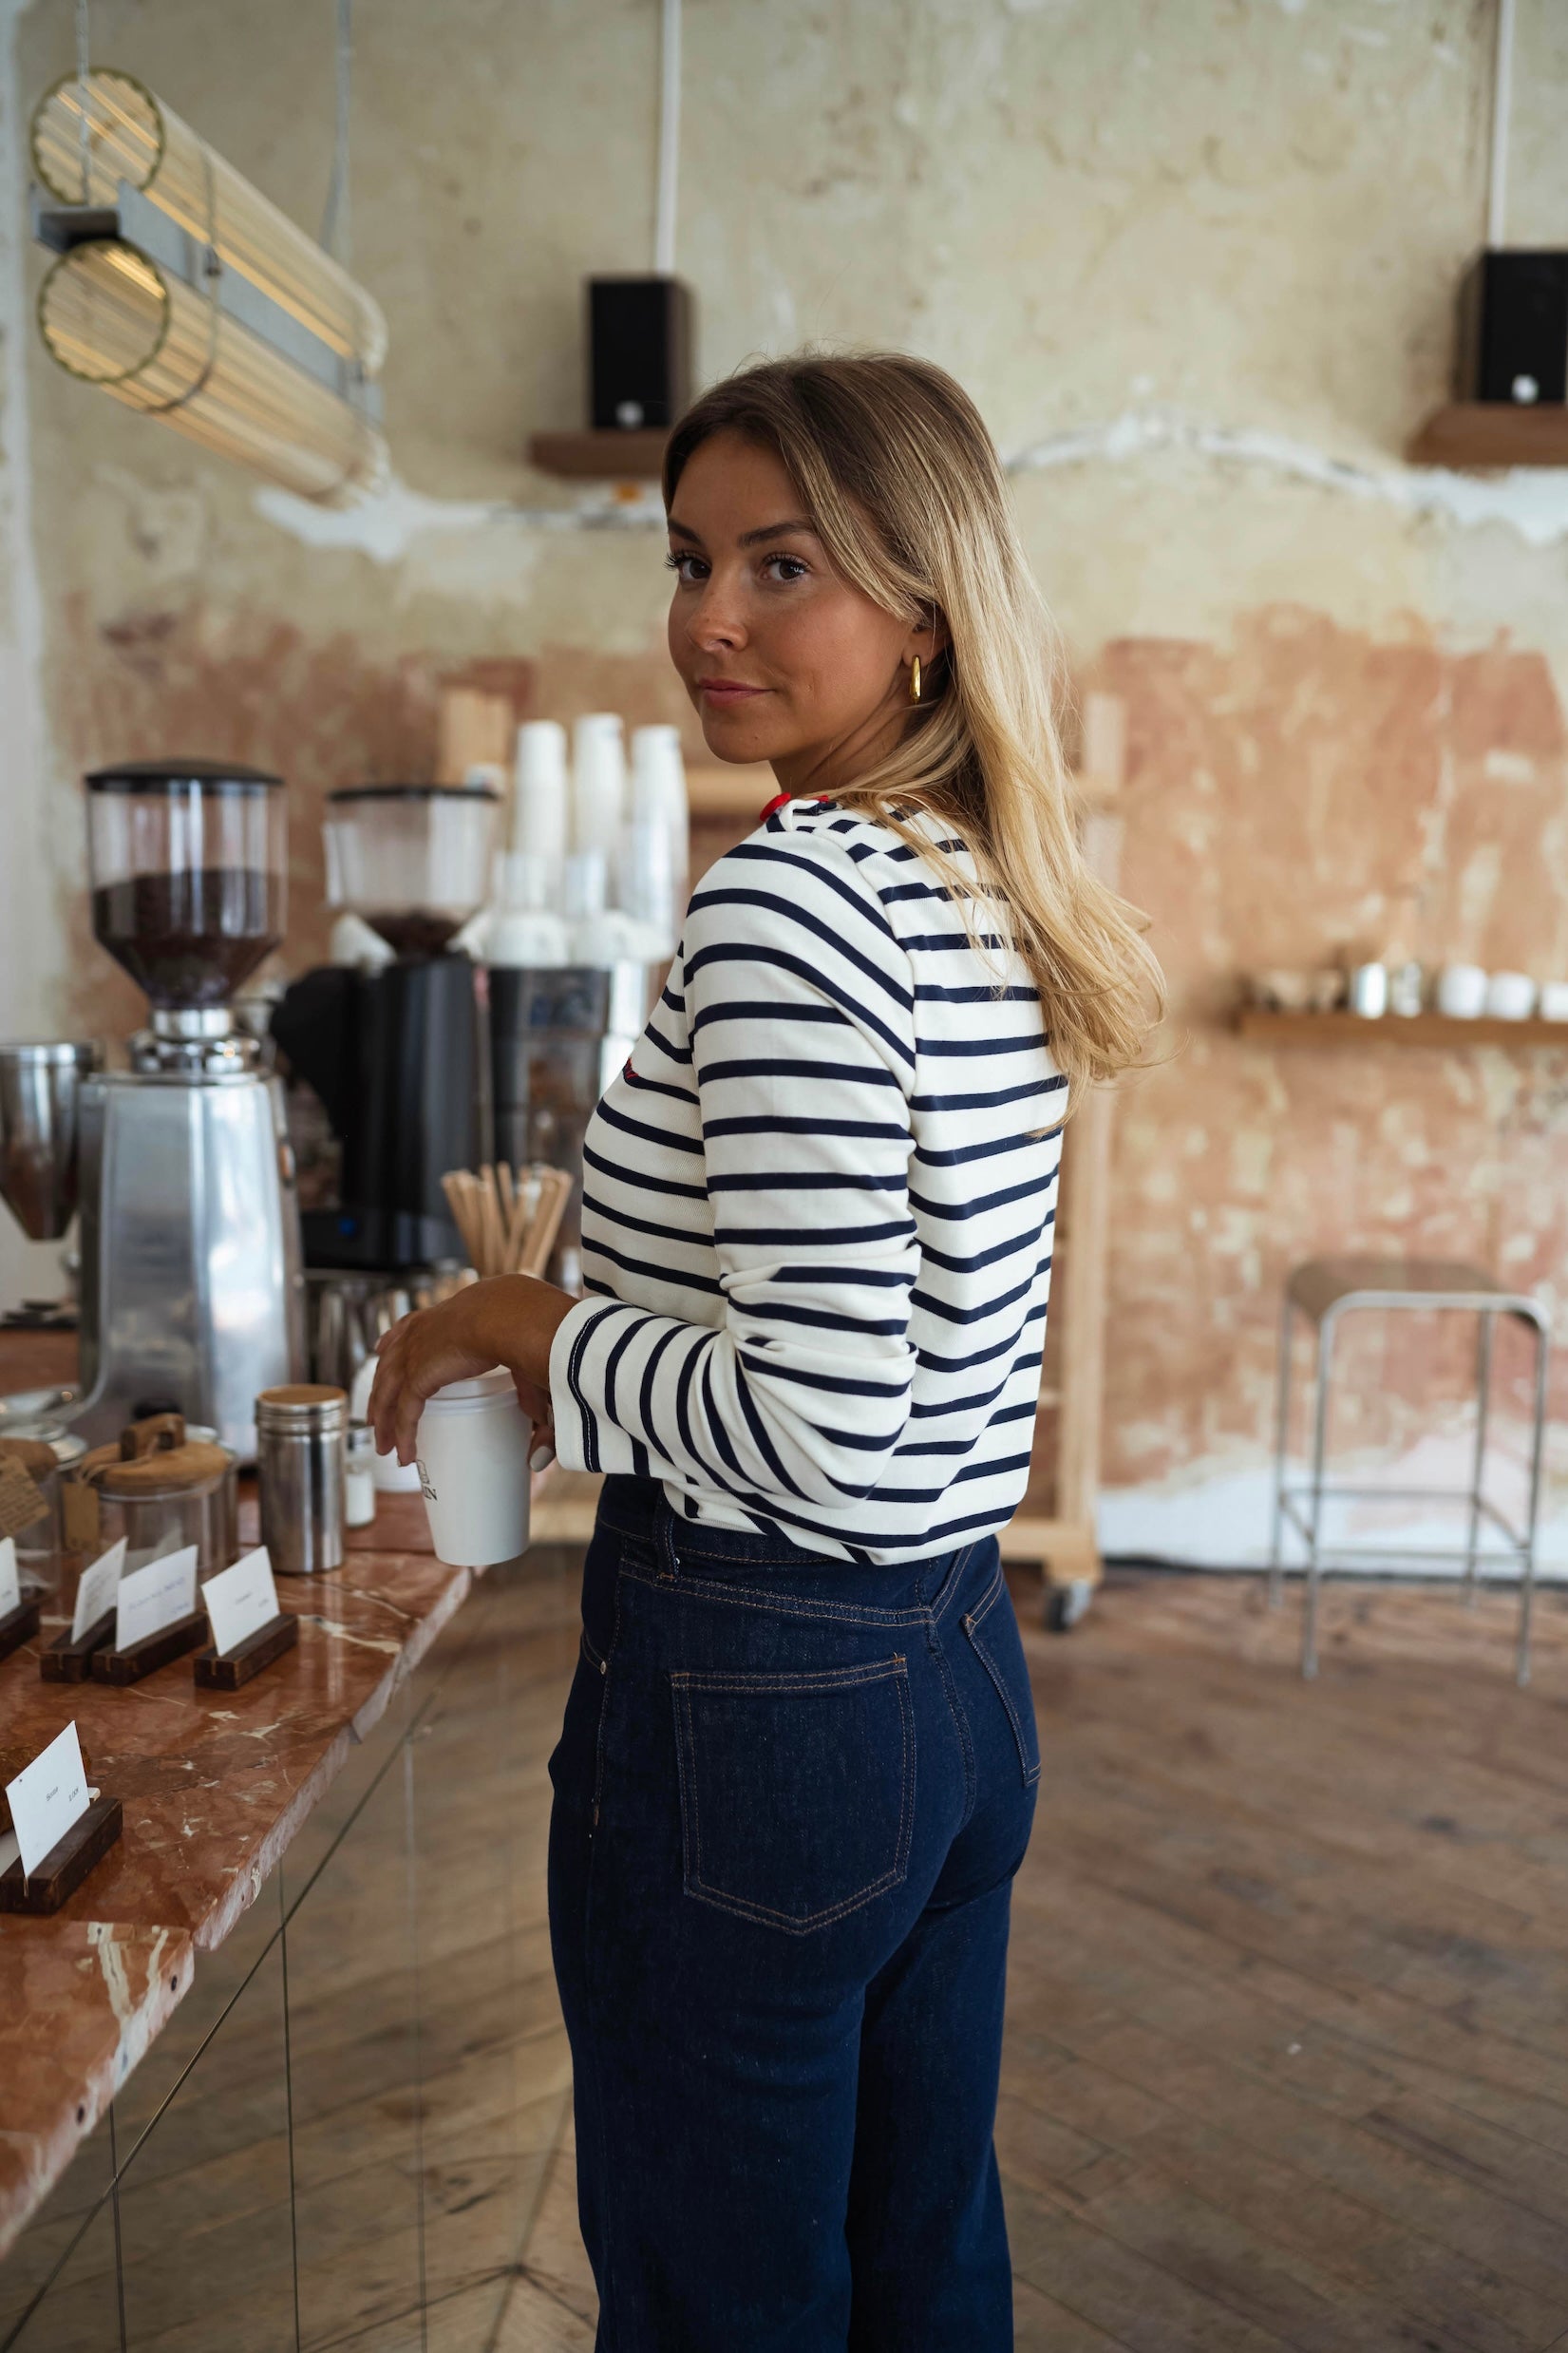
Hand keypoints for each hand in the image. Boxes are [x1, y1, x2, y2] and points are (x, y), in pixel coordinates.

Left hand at [367, 1274, 574, 1466]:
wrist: (510, 1314)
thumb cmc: (523, 1322)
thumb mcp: (522, 1353)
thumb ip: (530, 1393)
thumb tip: (538, 1425)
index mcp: (441, 1317)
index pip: (407, 1327)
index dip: (393, 1341)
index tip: (383, 1348)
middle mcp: (419, 1332)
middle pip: (387, 1364)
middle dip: (379, 1391)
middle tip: (375, 1413)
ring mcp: (414, 1354)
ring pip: (387, 1393)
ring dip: (383, 1421)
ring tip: (384, 1444)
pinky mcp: (418, 1377)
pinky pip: (403, 1414)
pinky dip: (403, 1436)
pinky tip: (404, 1455)